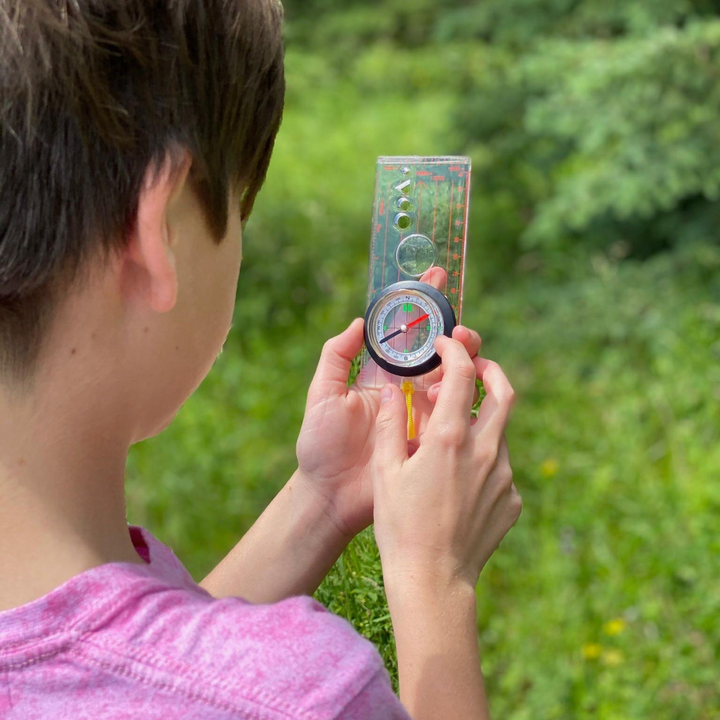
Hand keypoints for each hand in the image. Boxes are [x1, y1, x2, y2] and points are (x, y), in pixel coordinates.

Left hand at [295, 267, 481, 538]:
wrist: (331, 495)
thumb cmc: (320, 445)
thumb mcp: (321, 394)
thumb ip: (336, 356)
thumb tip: (360, 320)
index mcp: (380, 376)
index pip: (405, 334)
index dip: (420, 306)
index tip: (436, 278)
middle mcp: (406, 390)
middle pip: (438, 353)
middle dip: (453, 331)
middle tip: (459, 325)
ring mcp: (422, 412)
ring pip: (453, 376)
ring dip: (464, 355)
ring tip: (465, 343)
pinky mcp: (432, 436)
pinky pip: (455, 409)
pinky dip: (463, 390)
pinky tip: (461, 379)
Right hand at [371, 337, 521, 589]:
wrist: (433, 580)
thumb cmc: (400, 525)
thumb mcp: (385, 471)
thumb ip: (391, 424)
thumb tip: (395, 389)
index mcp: (450, 439)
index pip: (464, 375)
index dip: (456, 352)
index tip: (446, 345)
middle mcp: (485, 451)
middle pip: (505, 393)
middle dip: (492, 370)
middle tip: (476, 367)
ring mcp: (504, 476)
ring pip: (501, 432)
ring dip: (482, 421)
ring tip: (453, 436)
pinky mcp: (512, 500)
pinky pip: (501, 467)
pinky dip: (484, 458)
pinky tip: (459, 480)